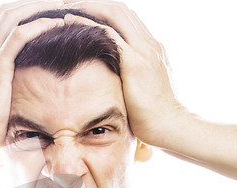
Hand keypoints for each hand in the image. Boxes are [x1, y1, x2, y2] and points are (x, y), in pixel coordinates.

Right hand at [0, 0, 64, 153]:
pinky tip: (54, 23)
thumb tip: (23, 86)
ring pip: (11, 17)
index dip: (22, 12)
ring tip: (58, 5)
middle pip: (5, 12)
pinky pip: (17, 37)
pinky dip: (37, 26)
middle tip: (55, 1)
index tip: (44, 11)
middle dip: (31, 3)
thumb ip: (6, 83)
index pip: (1, 23)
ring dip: (37, 7)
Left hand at [62, 0, 187, 148]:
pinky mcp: (135, 62)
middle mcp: (149, 44)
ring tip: (68, 6)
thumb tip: (116, 81)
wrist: (169, 126)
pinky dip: (87, 23)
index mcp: (152, 49)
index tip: (85, 12)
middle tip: (71, 3)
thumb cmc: (155, 115)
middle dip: (94, 3)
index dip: (105, 10)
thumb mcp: (144, 90)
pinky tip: (71, 20)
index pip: (127, 19)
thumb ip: (133, 78)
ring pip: (114, 13)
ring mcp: (144, 51)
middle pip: (120, 9)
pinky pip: (108, 34)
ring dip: (89, 6)